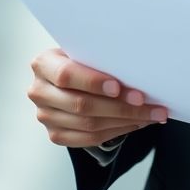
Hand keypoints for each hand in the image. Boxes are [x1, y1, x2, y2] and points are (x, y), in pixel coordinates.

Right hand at [28, 47, 168, 148]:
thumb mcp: (84, 49)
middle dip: (119, 105)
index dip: (93, 82)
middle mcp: (39, 92)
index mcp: (44, 64)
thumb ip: (100, 57)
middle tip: (147, 103)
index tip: (118, 87)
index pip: (66, 75)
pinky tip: (136, 123)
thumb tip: (137, 68)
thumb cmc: (81, 58)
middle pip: (81, 105)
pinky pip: (89, 139)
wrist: (67, 75)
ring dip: (124, 120)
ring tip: (150, 114)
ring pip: (88, 124)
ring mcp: (46, 116)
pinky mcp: (56, 134)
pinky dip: (116, 131)